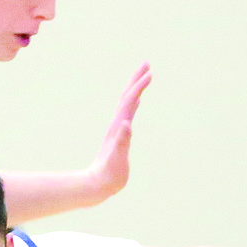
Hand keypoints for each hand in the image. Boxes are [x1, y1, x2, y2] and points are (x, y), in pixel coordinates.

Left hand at [83, 63, 151, 204]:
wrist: (97, 184)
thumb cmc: (109, 174)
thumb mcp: (116, 159)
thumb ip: (121, 142)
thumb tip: (126, 124)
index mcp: (118, 127)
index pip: (129, 101)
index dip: (138, 86)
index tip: (150, 73)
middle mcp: (117, 124)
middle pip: (126, 96)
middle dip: (136, 79)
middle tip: (146, 63)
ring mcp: (117, 129)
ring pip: (126, 103)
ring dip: (135, 88)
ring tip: (144, 76)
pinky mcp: (119, 136)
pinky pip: (127, 114)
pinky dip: (133, 104)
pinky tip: (137, 101)